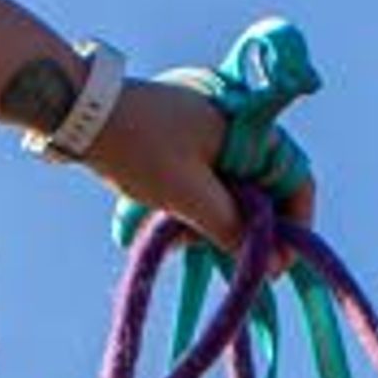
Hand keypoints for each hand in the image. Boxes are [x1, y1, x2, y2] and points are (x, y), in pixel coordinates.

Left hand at [87, 72, 317, 254]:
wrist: (80, 113)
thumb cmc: (139, 149)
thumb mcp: (188, 197)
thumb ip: (232, 229)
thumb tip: (273, 264)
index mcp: (250, 128)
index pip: (296, 180)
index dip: (295, 225)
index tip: (278, 264)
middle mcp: (237, 125)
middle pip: (263, 188)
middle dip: (244, 227)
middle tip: (222, 258)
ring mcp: (208, 130)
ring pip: (230, 188)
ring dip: (211, 221)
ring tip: (178, 240)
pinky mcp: (181, 138)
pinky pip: (203, 179)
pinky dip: (192, 205)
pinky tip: (165, 226)